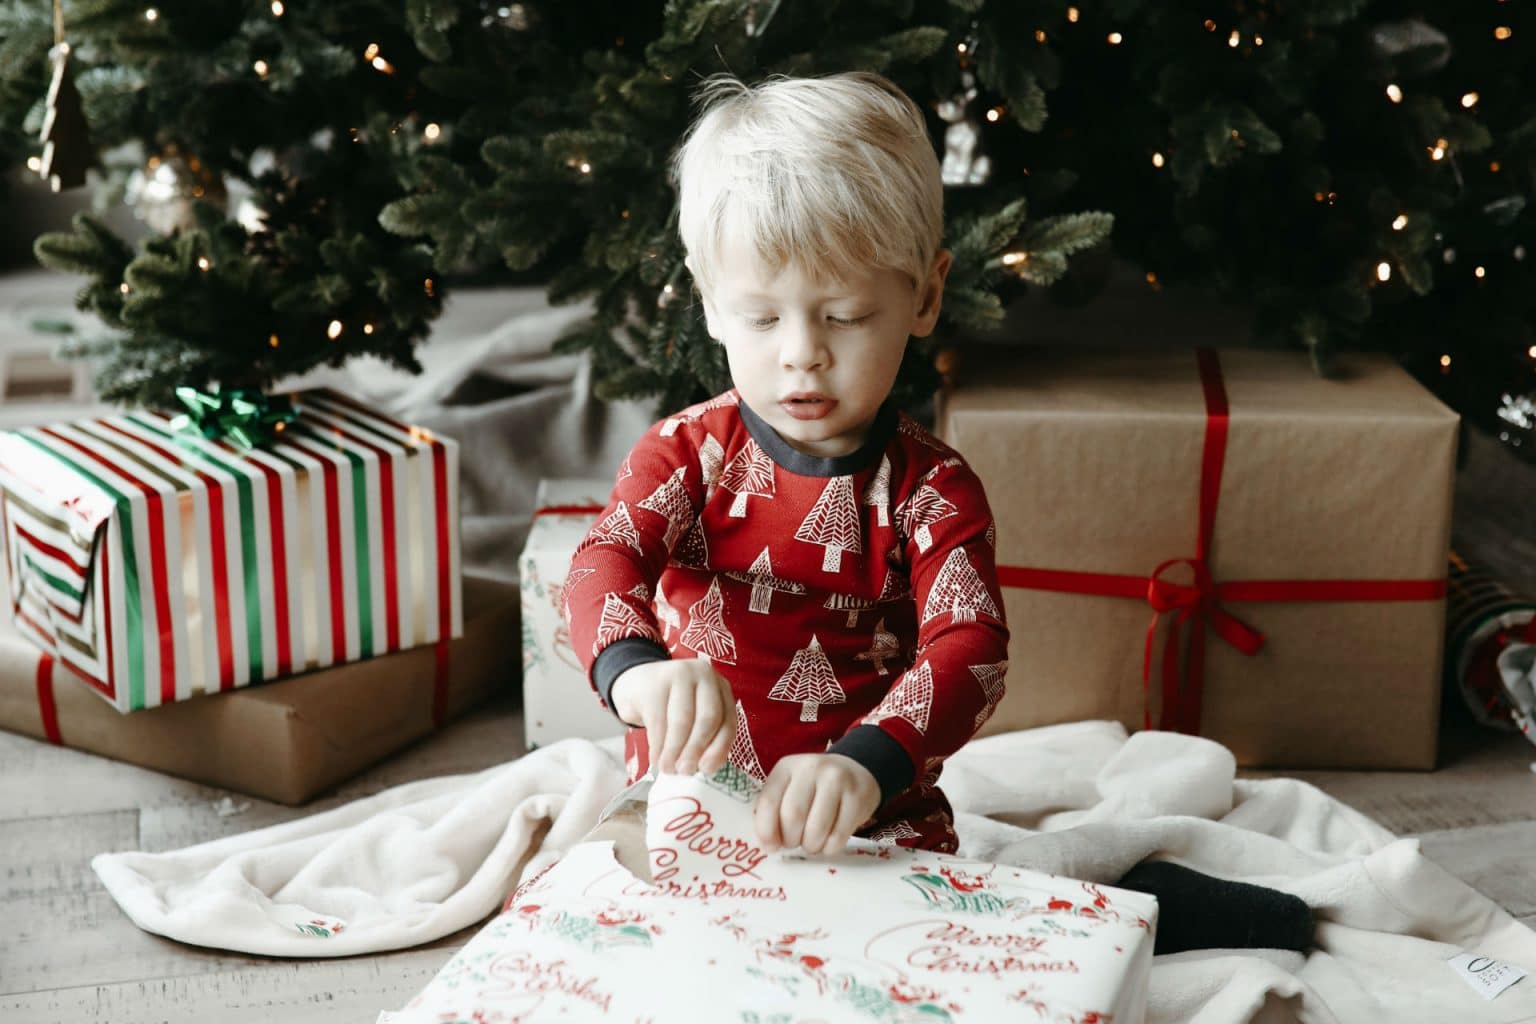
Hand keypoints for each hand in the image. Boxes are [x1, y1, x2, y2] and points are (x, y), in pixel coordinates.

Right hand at [610, 658, 735, 775]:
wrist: (638, 685)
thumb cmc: (672, 708)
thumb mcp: (696, 715)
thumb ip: (706, 737)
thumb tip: (704, 767)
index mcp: (721, 687)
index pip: (728, 720)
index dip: (719, 748)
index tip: (706, 770)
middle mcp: (704, 676)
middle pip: (708, 718)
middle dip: (696, 749)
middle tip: (685, 771)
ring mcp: (678, 676)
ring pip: (682, 721)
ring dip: (674, 751)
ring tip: (668, 768)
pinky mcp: (654, 685)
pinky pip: (658, 721)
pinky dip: (658, 745)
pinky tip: (655, 758)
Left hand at [754, 753, 880, 855]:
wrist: (854, 773)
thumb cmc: (814, 788)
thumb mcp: (789, 789)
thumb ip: (774, 812)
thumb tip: (769, 845)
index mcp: (787, 767)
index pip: (768, 802)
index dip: (766, 831)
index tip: (771, 846)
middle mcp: (811, 768)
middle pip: (793, 816)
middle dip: (791, 840)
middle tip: (795, 842)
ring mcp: (837, 780)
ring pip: (817, 829)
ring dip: (811, 846)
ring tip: (812, 842)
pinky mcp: (858, 797)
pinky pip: (839, 836)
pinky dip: (830, 848)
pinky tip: (829, 840)